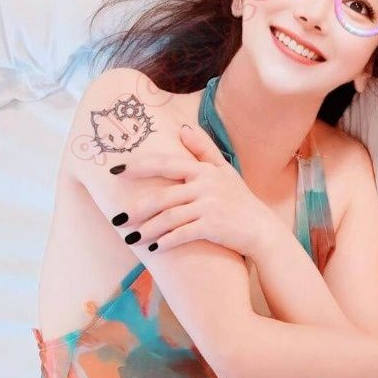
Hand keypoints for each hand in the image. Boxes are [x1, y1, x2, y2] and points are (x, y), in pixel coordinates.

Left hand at [110, 123, 274, 258]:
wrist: (262, 229)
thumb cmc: (240, 200)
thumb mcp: (224, 171)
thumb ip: (203, 150)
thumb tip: (183, 129)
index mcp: (203, 170)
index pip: (164, 163)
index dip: (138, 167)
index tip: (115, 171)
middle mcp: (205, 185)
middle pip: (162, 196)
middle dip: (136, 209)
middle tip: (117, 219)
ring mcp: (209, 206)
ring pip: (168, 217)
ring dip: (147, 230)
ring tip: (132, 239)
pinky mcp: (213, 226)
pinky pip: (182, 234)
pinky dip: (166, 242)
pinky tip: (154, 249)